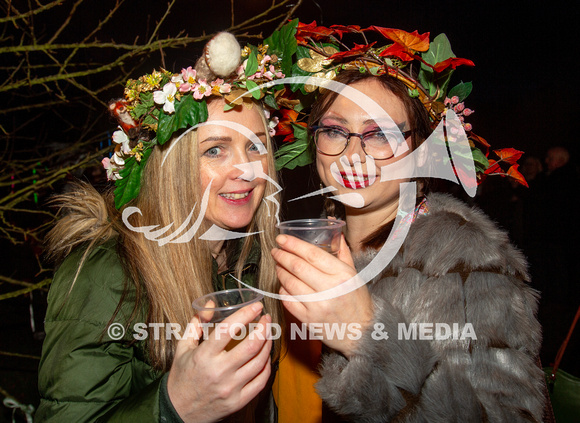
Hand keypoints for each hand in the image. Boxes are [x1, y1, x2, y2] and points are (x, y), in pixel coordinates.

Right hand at [167, 302, 271, 422]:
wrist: (178, 411)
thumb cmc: (181, 377)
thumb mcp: (183, 348)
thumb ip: (196, 324)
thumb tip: (211, 304)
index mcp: (204, 356)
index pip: (228, 330)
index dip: (245, 314)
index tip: (256, 306)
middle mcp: (219, 372)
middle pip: (251, 346)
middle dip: (264, 328)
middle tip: (267, 319)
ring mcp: (230, 388)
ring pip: (259, 362)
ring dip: (268, 345)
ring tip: (268, 334)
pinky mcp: (238, 401)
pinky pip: (261, 381)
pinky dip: (267, 366)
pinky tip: (265, 356)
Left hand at [271, 234, 372, 356]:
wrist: (360, 333)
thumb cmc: (357, 302)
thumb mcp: (355, 275)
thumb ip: (342, 252)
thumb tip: (334, 232)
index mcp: (342, 275)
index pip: (312, 254)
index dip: (293, 244)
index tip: (282, 238)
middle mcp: (330, 290)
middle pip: (297, 267)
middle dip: (282, 255)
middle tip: (276, 250)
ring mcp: (317, 306)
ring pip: (290, 283)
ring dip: (280, 271)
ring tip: (278, 265)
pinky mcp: (308, 320)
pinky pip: (288, 300)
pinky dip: (283, 289)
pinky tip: (284, 284)